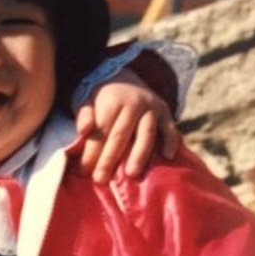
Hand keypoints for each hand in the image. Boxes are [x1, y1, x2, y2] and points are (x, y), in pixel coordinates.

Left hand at [75, 68, 179, 182]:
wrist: (123, 76)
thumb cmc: (101, 98)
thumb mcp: (85, 99)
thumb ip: (84, 115)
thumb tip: (84, 130)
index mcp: (112, 101)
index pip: (101, 130)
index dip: (92, 152)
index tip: (83, 171)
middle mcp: (134, 103)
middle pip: (121, 134)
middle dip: (109, 159)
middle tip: (101, 179)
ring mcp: (152, 108)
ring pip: (146, 133)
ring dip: (139, 154)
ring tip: (131, 174)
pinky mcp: (166, 113)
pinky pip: (170, 128)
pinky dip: (170, 141)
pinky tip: (167, 156)